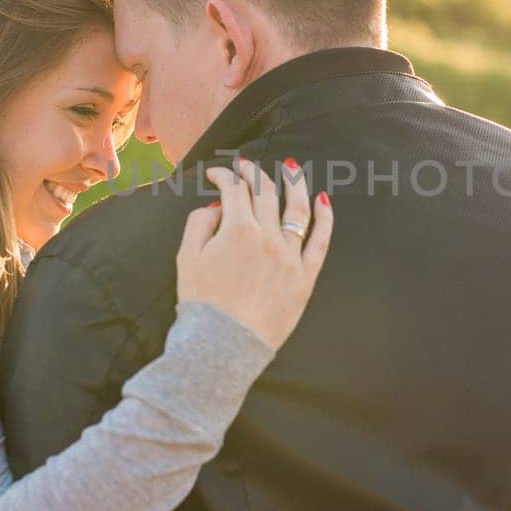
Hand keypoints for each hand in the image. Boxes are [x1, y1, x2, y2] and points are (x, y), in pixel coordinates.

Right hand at [175, 157, 333, 349]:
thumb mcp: (186, 258)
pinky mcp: (305, 277)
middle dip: (252, 173)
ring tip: (289, 168)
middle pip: (264, 192)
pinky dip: (324, 218)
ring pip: (296, 209)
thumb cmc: (201, 303)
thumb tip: (217, 206)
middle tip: (245, 165)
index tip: (217, 174)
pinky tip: (322, 200)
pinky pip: (320, 241)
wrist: (222, 345)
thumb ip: (199, 223)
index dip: (224, 175)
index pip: (233, 189)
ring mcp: (290, 256)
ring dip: (293, 183)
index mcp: (237, 229)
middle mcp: (268, 237)